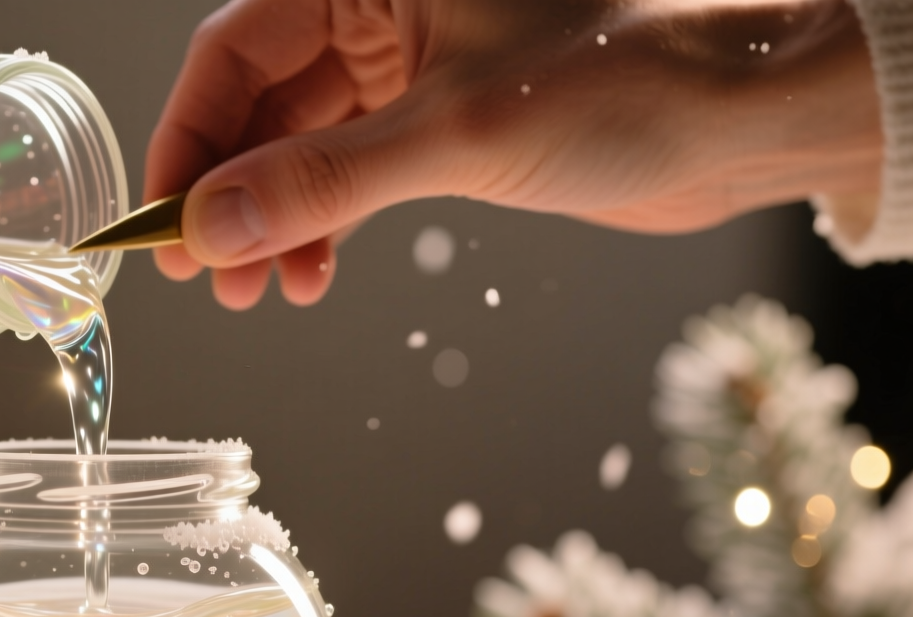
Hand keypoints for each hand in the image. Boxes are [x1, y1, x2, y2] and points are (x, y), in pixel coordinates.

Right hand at [146, 0, 882, 309]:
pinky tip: (313, 276)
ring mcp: (409, 67)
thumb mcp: (455, 131)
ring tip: (263, 292)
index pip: (235, 50)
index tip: (165, 224)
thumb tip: (211, 227)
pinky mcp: (439, 121)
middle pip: (258, 103)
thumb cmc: (631, 76)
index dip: (189, 141)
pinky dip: (324, 226)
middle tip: (210, 276)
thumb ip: (323, 181)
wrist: (747, 115)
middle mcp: (380, 10)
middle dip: (231, 196)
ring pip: (300, 146)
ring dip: (274, 222)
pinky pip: (349, 173)